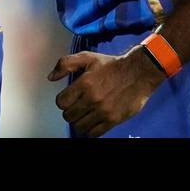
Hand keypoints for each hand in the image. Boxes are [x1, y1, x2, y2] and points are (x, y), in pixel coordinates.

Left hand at [48, 45, 166, 137]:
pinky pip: (94, 133)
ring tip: (83, 114)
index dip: (62, 101)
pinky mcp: (113, 120)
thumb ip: (65, 64)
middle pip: (69, 116)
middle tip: (76, 106)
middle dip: (69, 111)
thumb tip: (51, 77)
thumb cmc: (112, 65)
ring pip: (79, 126)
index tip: (68, 98)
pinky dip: (90, 130)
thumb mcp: (87, 57)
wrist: (138, 72)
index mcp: (84, 83)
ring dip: (79, 121)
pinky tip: (92, 121)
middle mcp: (93, 99)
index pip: (61, 102)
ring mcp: (103, 111)